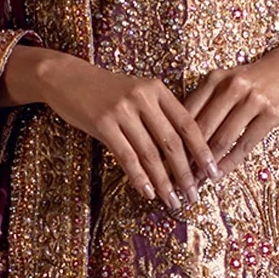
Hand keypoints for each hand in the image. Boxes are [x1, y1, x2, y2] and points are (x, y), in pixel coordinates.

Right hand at [0, 45, 217, 210]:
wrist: (66, 77)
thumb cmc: (104, 91)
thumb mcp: (136, 94)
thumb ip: (158, 116)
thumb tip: (181, 154)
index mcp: (157, 89)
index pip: (188, 124)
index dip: (202, 151)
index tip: (213, 172)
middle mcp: (143, 97)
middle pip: (172, 142)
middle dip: (186, 173)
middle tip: (194, 195)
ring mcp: (123, 109)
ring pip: (150, 153)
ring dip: (163, 182)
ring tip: (172, 200)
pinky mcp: (103, 122)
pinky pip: (126, 156)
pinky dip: (139, 177)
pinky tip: (147, 192)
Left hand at [184, 41, 278, 173]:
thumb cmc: (257, 78)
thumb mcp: (229, 80)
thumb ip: (207, 100)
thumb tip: (179, 131)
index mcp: (215, 78)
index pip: (187, 112)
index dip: (173, 137)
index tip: (162, 158)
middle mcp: (232, 87)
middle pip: (202, 128)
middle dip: (186, 156)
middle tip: (174, 176)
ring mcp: (253, 100)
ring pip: (222, 138)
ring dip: (207, 164)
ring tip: (196, 181)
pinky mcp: (271, 114)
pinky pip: (245, 144)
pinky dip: (230, 162)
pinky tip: (219, 175)